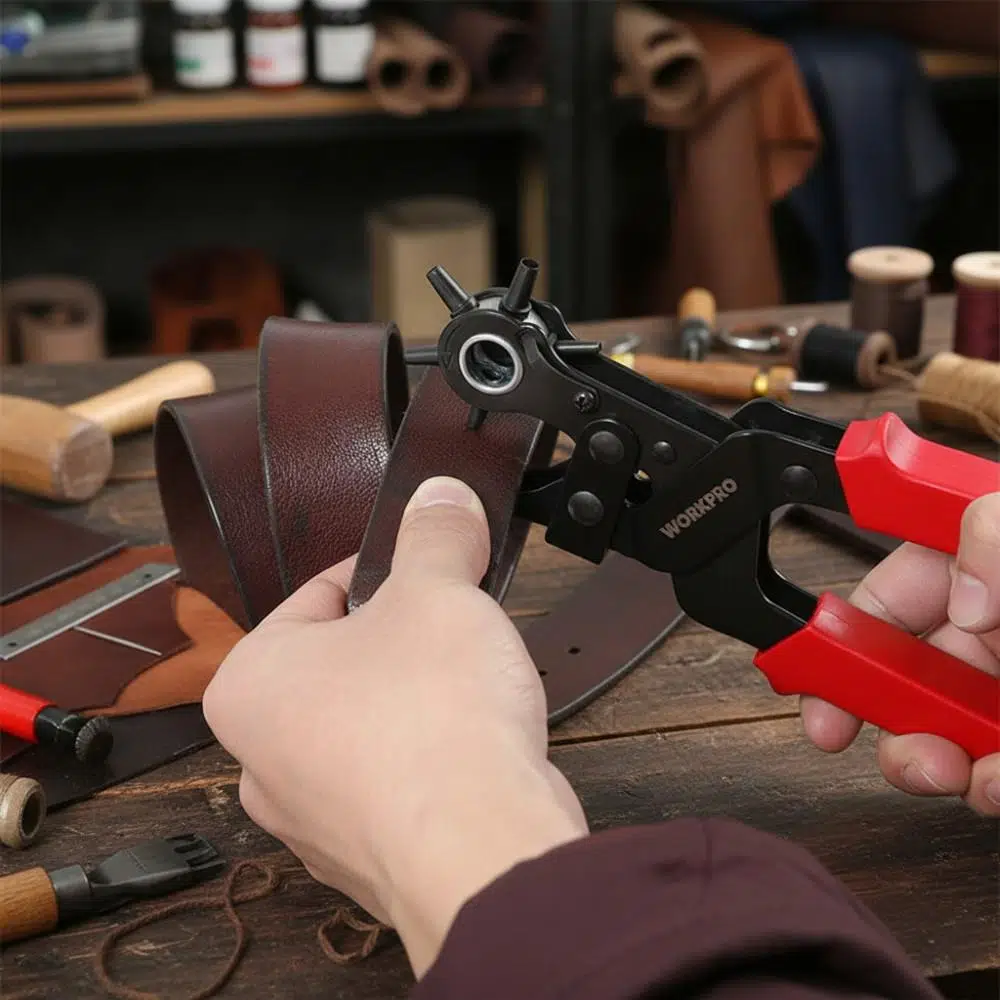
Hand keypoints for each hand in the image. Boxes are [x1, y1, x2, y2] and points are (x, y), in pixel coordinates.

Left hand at [202, 476, 586, 977]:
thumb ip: (434, 533)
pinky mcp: (371, 855)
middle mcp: (264, 760)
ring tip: (469, 687)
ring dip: (420, 699)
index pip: (315, 596)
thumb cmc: (430, 726)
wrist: (482, 848)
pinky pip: (402, 781)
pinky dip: (436, 757)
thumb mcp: (436, 589)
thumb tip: (441, 497)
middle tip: (451, 625)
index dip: (380, 572)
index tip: (423, 566)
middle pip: (344, 662)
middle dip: (403, 638)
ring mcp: (316, 819)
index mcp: (251, 685)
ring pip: (372, 724)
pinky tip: (474, 745)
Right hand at [800, 492, 999, 815]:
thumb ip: (992, 535)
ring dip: (931, 763)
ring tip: (944, 773)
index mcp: (978, 561)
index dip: (836, 635)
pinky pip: (995, 770)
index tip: (805, 672)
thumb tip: (965, 599)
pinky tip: (993, 786)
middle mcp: (994, 626)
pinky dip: (989, 786)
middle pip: (908, 676)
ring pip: (950, 736)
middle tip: (851, 732)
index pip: (889, 593)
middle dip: (876, 713)